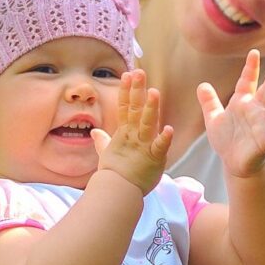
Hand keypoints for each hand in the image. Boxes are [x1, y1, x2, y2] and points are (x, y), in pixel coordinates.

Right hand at [92, 68, 172, 192]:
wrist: (116, 192)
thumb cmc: (113, 174)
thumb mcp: (106, 154)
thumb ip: (102, 142)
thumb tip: (94, 131)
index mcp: (124, 134)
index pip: (125, 108)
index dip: (126, 91)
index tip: (127, 74)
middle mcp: (133, 136)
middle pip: (135, 109)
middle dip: (137, 90)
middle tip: (139, 72)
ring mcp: (143, 146)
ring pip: (147, 124)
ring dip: (151, 108)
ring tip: (154, 92)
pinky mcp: (153, 159)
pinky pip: (159, 148)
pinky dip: (164, 139)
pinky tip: (169, 129)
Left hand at [197, 50, 264, 178]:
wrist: (234, 163)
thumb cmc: (227, 140)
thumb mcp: (214, 119)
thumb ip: (209, 102)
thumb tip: (202, 85)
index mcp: (244, 103)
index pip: (247, 82)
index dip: (250, 68)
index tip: (254, 52)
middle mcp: (257, 111)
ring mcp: (264, 126)